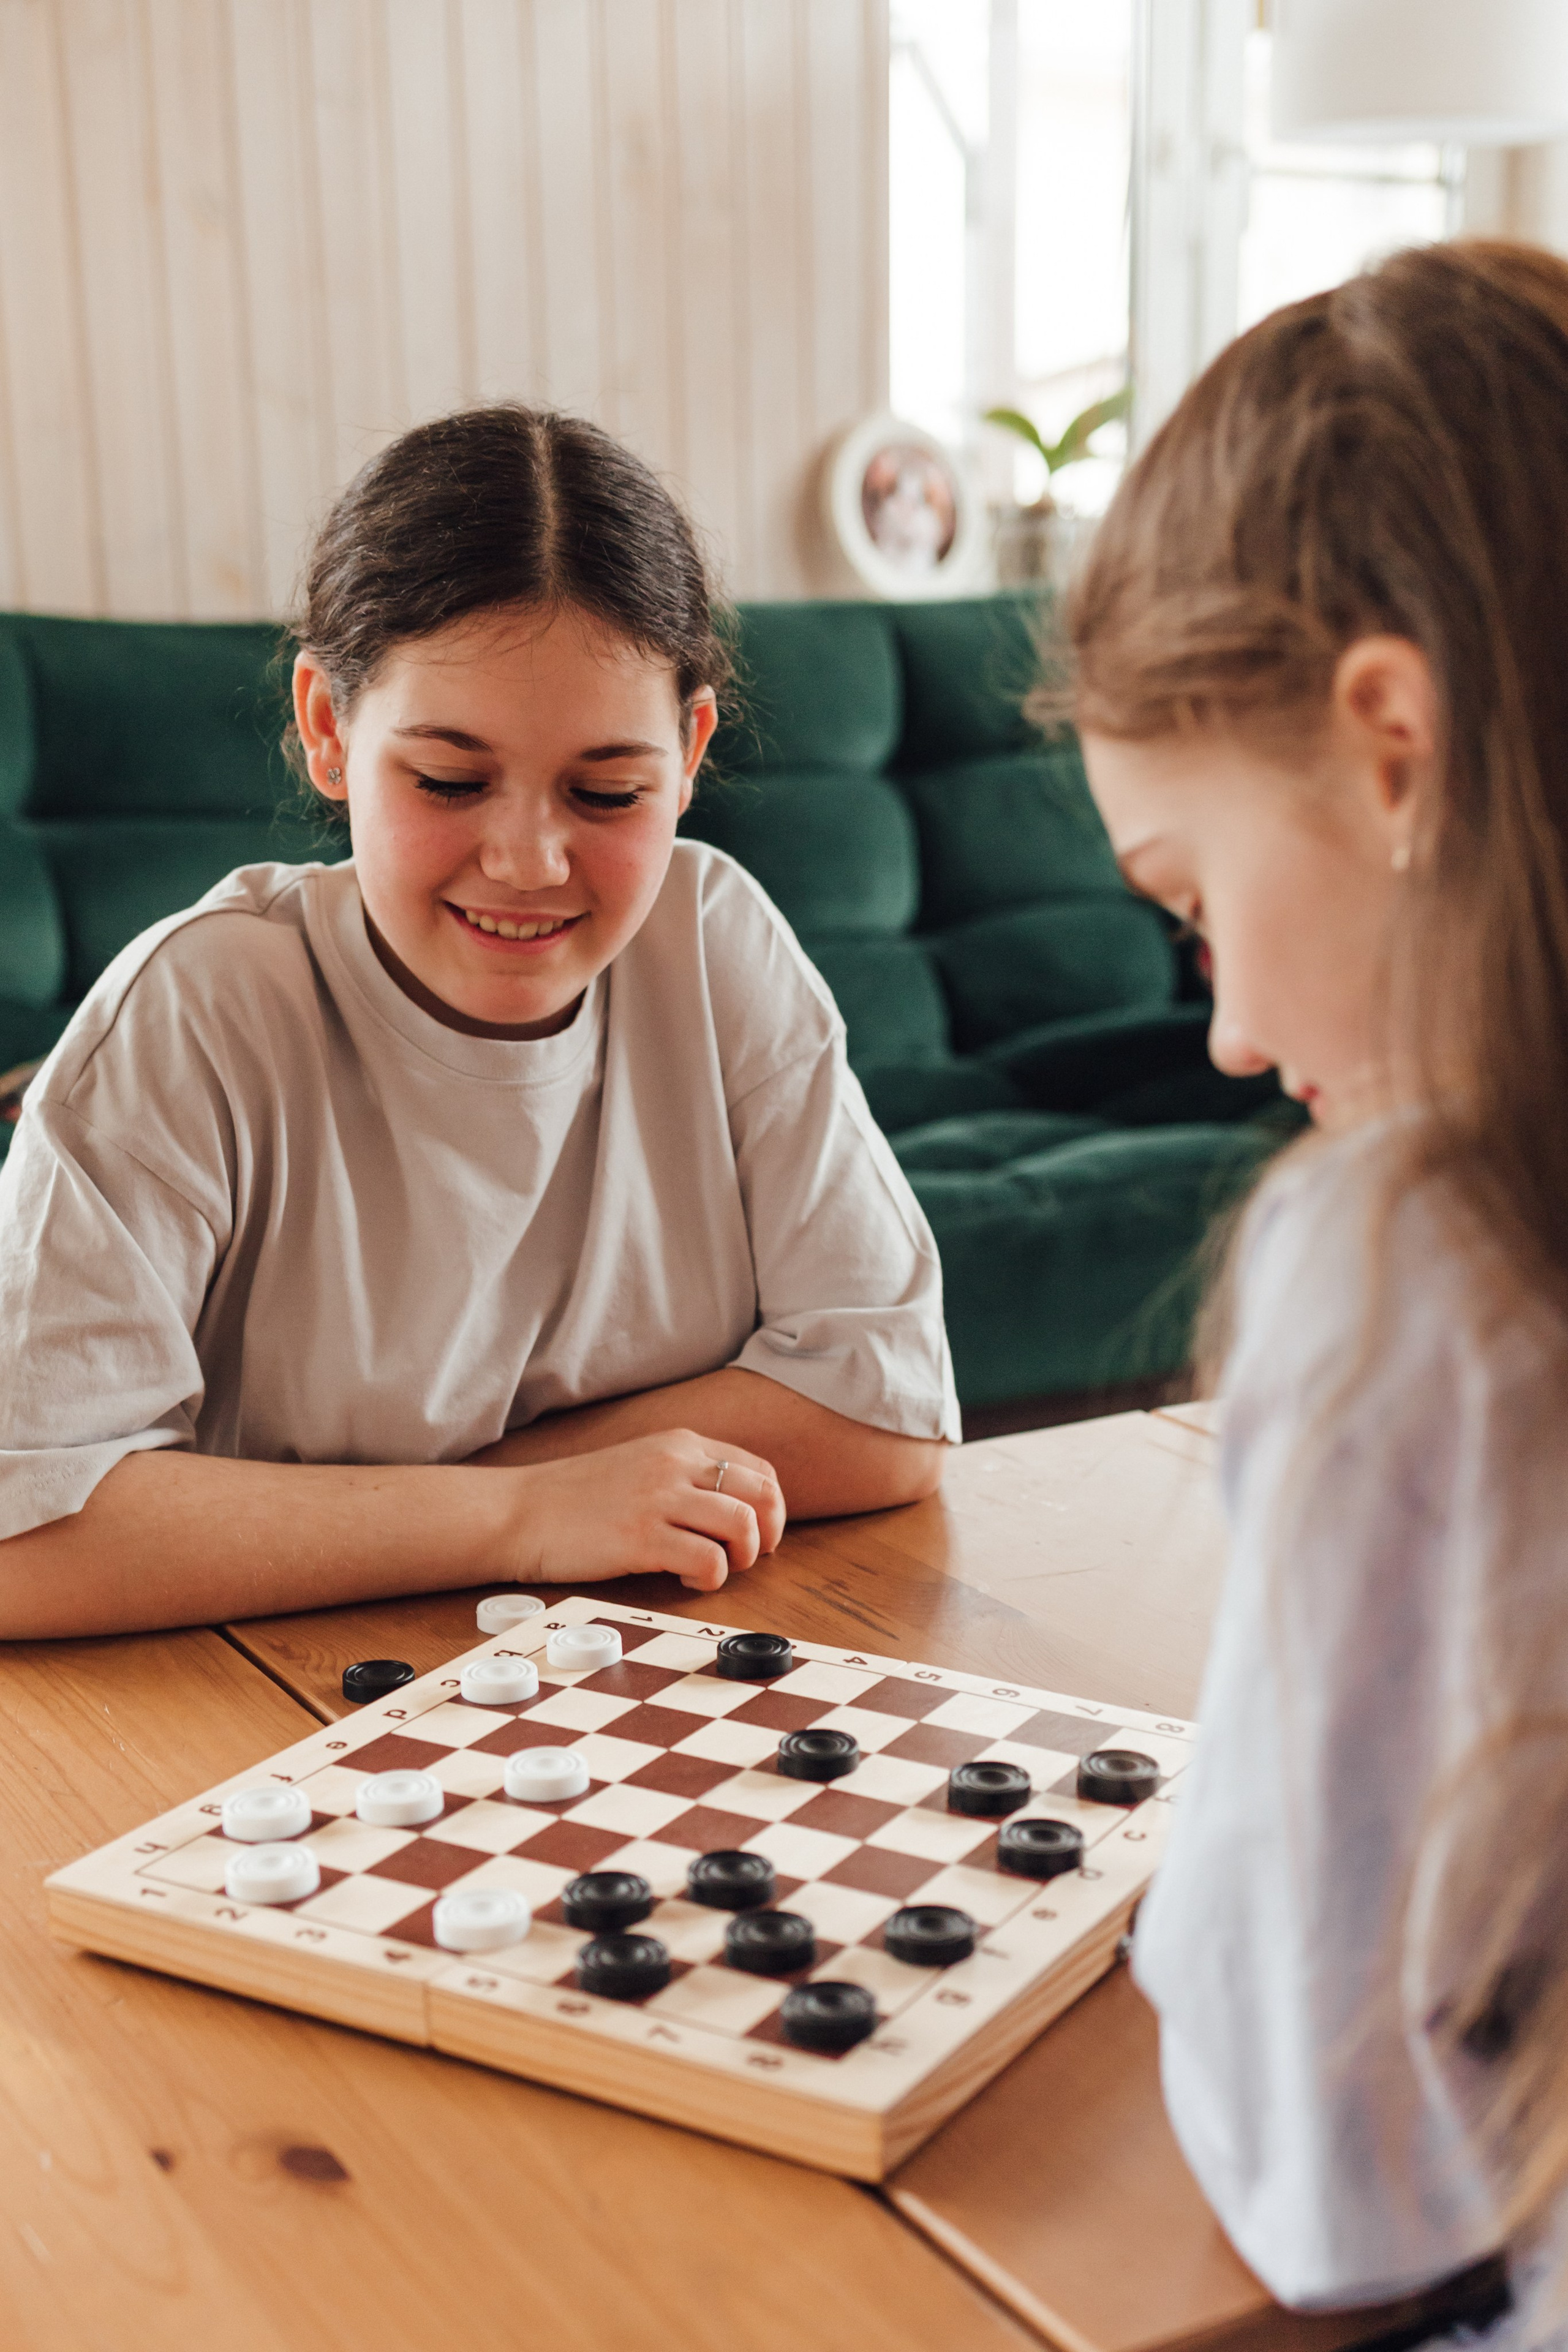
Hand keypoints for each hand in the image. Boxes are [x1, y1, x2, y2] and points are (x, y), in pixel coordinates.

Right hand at [508, 1429, 784, 1591]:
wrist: (520, 1511)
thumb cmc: (576, 1498)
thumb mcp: (640, 1466)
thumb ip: (684, 1477)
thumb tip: (735, 1511)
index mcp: (680, 1444)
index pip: (758, 1470)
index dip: (771, 1509)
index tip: (758, 1534)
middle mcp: (676, 1464)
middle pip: (762, 1494)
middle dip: (769, 1533)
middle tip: (748, 1558)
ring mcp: (659, 1499)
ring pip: (743, 1524)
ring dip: (742, 1556)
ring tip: (714, 1567)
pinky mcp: (642, 1537)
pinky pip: (709, 1560)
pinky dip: (710, 1577)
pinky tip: (682, 1576)